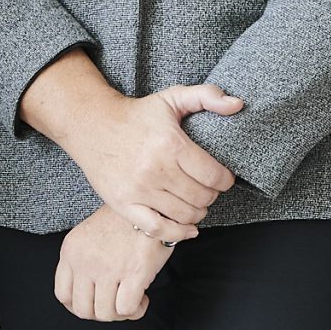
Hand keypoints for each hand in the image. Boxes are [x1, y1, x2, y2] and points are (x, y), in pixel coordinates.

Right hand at [20, 54, 242, 240]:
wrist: (92, 125)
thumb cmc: (137, 114)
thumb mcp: (173, 97)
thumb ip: (208, 96)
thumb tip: (238, 104)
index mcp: (171, 144)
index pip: (213, 176)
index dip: (225, 180)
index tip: (223, 177)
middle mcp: (155, 170)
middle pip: (201, 198)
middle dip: (211, 195)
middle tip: (208, 188)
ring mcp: (138, 190)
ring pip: (184, 215)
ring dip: (198, 212)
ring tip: (196, 202)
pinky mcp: (123, 204)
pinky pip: (157, 229)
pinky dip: (178, 233)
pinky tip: (188, 228)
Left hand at [53, 205, 174, 321]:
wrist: (151, 203)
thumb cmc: (125, 219)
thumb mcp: (90, 234)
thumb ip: (83, 259)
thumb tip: (90, 292)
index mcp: (71, 251)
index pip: (63, 294)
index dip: (78, 307)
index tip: (94, 304)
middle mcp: (85, 261)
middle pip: (83, 309)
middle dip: (102, 313)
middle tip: (116, 305)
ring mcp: (108, 268)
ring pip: (106, 313)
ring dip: (120, 314)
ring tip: (132, 302)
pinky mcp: (133, 272)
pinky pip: (126, 309)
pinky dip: (136, 310)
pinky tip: (143, 299)